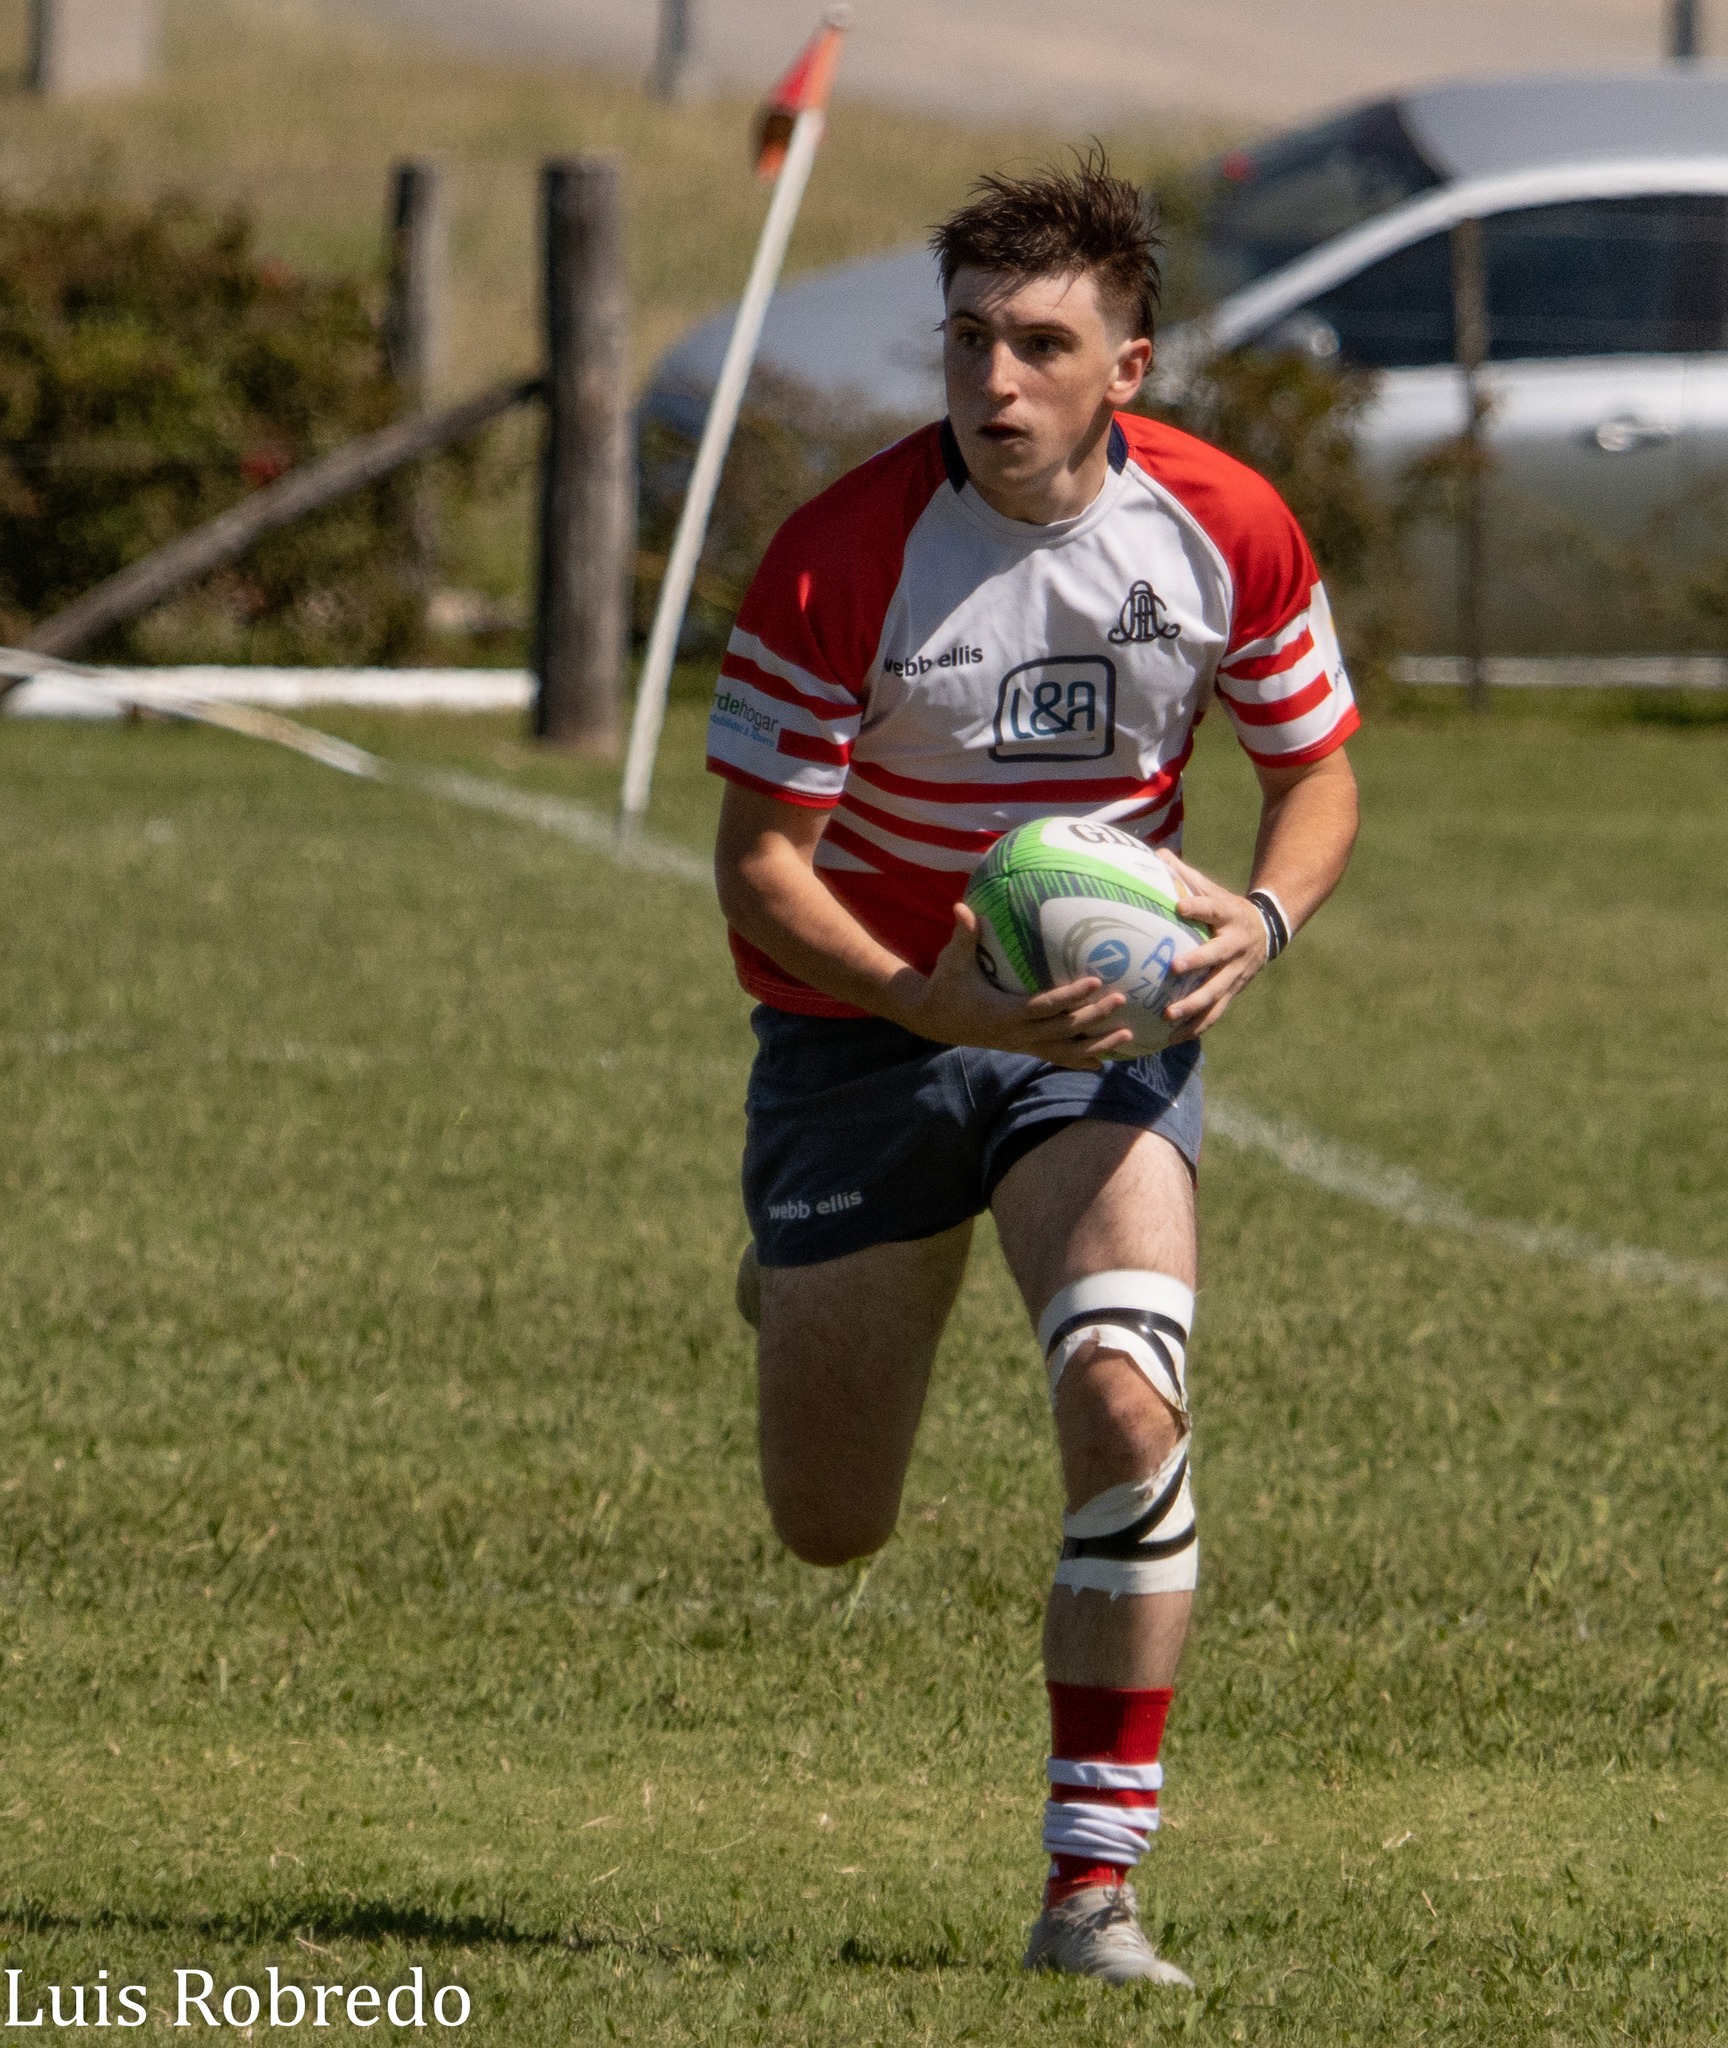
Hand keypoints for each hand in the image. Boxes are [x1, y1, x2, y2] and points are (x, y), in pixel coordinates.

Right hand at [892, 903, 1135, 1070]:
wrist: (933, 1019)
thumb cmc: (946, 984)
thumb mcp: (952, 961)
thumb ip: (963, 935)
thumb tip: (961, 907)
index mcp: (1003, 1013)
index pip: (1044, 1006)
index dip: (1070, 997)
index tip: (1095, 982)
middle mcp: (1016, 1034)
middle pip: (1063, 1030)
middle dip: (1093, 1017)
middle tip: (1121, 999)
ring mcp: (1021, 1045)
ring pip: (1065, 1051)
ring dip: (1097, 1045)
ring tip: (1127, 1034)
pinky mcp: (1023, 1048)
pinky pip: (1056, 1057)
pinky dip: (1080, 1060)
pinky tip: (1103, 1063)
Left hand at [1158, 851, 1269, 1041]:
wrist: (1268, 930)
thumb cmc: (1227, 908)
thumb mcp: (1213, 888)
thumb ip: (1185, 875)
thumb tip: (1156, 853)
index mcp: (1230, 915)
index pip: (1214, 907)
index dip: (1199, 905)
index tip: (1180, 905)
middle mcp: (1236, 945)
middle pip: (1218, 956)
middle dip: (1198, 963)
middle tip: (1174, 968)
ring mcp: (1237, 972)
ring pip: (1217, 992)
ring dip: (1194, 1006)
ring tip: (1168, 1017)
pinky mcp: (1234, 991)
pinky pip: (1216, 1013)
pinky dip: (1196, 1027)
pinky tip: (1172, 1039)